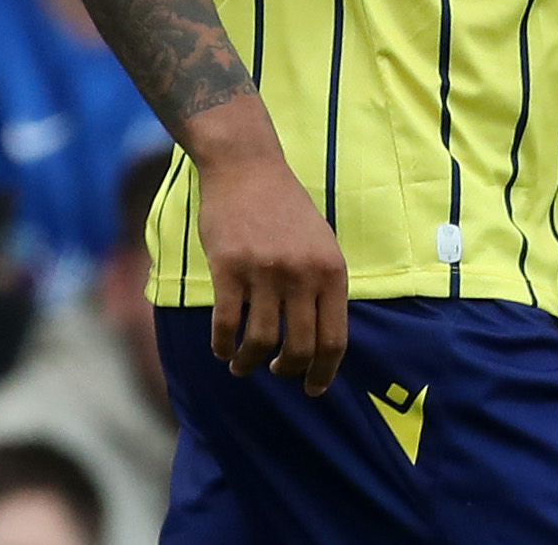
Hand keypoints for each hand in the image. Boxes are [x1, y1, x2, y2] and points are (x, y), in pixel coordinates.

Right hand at [196, 138, 349, 394]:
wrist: (249, 169)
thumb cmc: (286, 210)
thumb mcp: (322, 244)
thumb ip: (324, 287)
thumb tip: (322, 343)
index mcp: (332, 270)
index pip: (335, 339)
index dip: (324, 372)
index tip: (313, 388)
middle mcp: (303, 274)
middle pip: (299, 348)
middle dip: (286, 371)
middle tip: (275, 372)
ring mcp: (265, 271)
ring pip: (260, 342)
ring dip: (249, 362)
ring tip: (242, 365)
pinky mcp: (229, 267)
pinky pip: (226, 324)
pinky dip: (223, 345)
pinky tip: (222, 349)